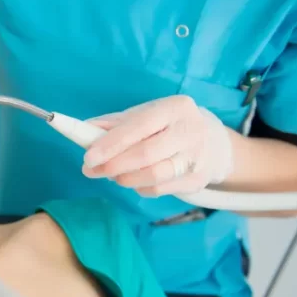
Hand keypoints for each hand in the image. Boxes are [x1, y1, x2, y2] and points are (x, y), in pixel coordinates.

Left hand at [82, 95, 233, 196]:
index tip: (88, 157)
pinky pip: (159, 189)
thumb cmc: (167, 126)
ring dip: (124, 178)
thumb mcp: (144, 116)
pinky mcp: (197, 180)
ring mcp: (197, 157)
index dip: (111, 143)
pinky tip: (132, 180)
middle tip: (91, 170)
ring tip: (111, 175)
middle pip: (146, 154)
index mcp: (174, 108)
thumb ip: (114, 123)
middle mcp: (190, 130)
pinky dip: (139, 187)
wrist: (212, 143)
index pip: (139, 126)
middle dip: (113, 165)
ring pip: (153, 175)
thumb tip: (83, 131)